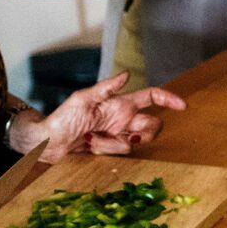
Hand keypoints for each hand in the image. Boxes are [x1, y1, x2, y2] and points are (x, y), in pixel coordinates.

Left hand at [13, 74, 183, 161]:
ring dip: (116, 143)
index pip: (151, 97)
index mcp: (119, 104)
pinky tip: (91, 147)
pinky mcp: (109, 150)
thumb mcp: (82, 99)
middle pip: (151, 124)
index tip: (182, 106)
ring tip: (94, 140)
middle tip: (128, 134)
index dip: (168, 99)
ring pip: (135, 141)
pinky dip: (107, 150)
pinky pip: (121, 152)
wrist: (45, 144)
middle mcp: (122, 119)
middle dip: (145, 131)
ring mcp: (116, 135)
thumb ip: (106, 88)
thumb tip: (127, 75)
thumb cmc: (60, 118)